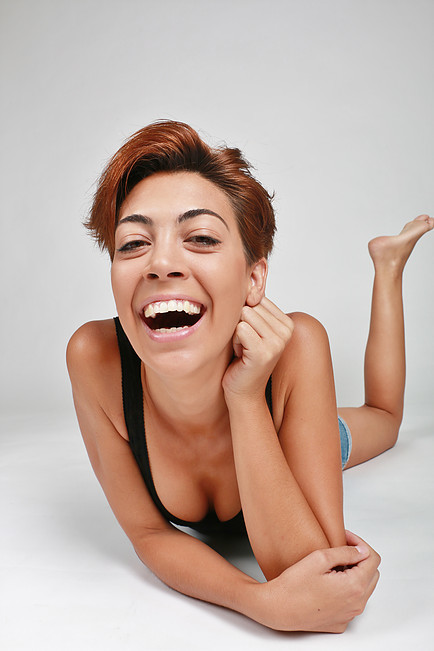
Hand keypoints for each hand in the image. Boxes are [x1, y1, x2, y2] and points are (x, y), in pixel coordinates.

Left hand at [222, 297, 293, 399]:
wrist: (243, 391)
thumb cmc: (243, 358)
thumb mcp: (252, 327)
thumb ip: (254, 305)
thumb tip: (246, 280)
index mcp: (287, 322)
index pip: (257, 298)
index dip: (246, 315)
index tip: (250, 336)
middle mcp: (287, 331)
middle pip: (250, 305)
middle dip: (239, 324)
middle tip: (245, 345)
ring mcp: (277, 342)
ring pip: (244, 315)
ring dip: (236, 333)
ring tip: (243, 349)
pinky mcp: (263, 352)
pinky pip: (240, 328)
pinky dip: (234, 341)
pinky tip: (240, 355)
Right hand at [252, 531, 380, 632]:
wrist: (277, 609)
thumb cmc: (293, 585)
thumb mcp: (319, 558)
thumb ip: (345, 552)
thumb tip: (361, 551)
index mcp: (354, 587)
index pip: (373, 559)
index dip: (360, 543)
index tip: (345, 538)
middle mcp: (356, 604)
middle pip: (372, 574)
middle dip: (360, 558)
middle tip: (340, 548)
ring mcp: (349, 615)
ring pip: (364, 589)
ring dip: (355, 573)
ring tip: (334, 565)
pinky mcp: (340, 622)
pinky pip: (352, 602)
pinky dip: (347, 590)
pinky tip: (329, 582)